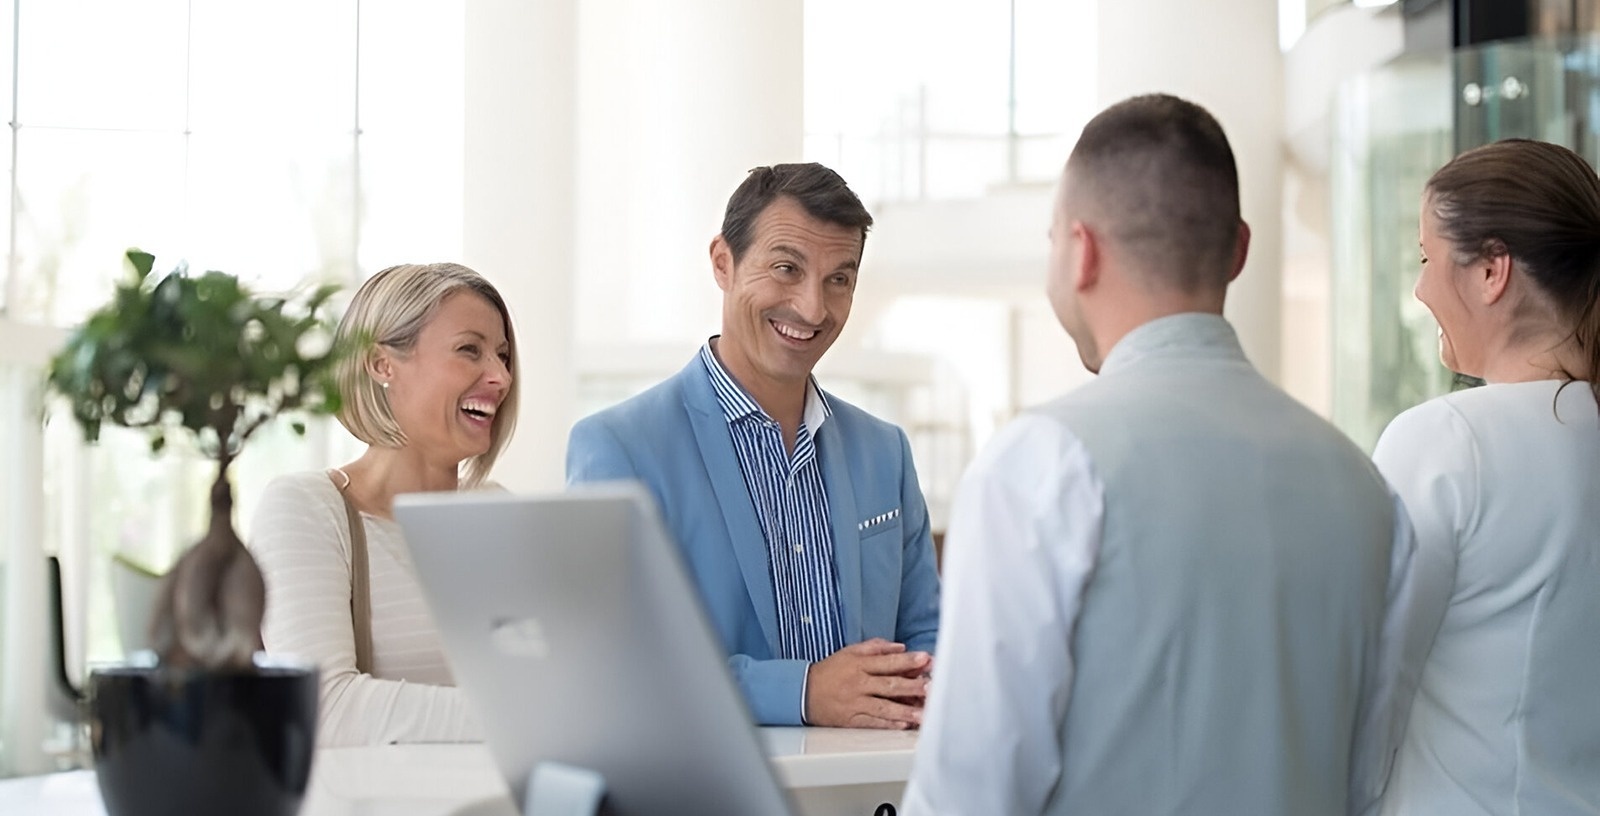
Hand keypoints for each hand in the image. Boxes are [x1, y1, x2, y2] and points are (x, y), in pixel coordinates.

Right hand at [804, 638, 930, 728]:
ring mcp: (855, 703)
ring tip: (924, 713)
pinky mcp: (851, 719)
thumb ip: (875, 648)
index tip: (926, 658)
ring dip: (905, 710)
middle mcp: (859, 684)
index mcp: (859, 665)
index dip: (907, 660)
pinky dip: (888, 723)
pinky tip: (904, 724)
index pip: (887, 662)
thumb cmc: (830, 671)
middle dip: (912, 686)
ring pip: (884, 707)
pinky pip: (873, 722)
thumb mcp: (850, 652)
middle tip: (931, 687)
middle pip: (889, 685)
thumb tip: (900, 647)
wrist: (803, 692)